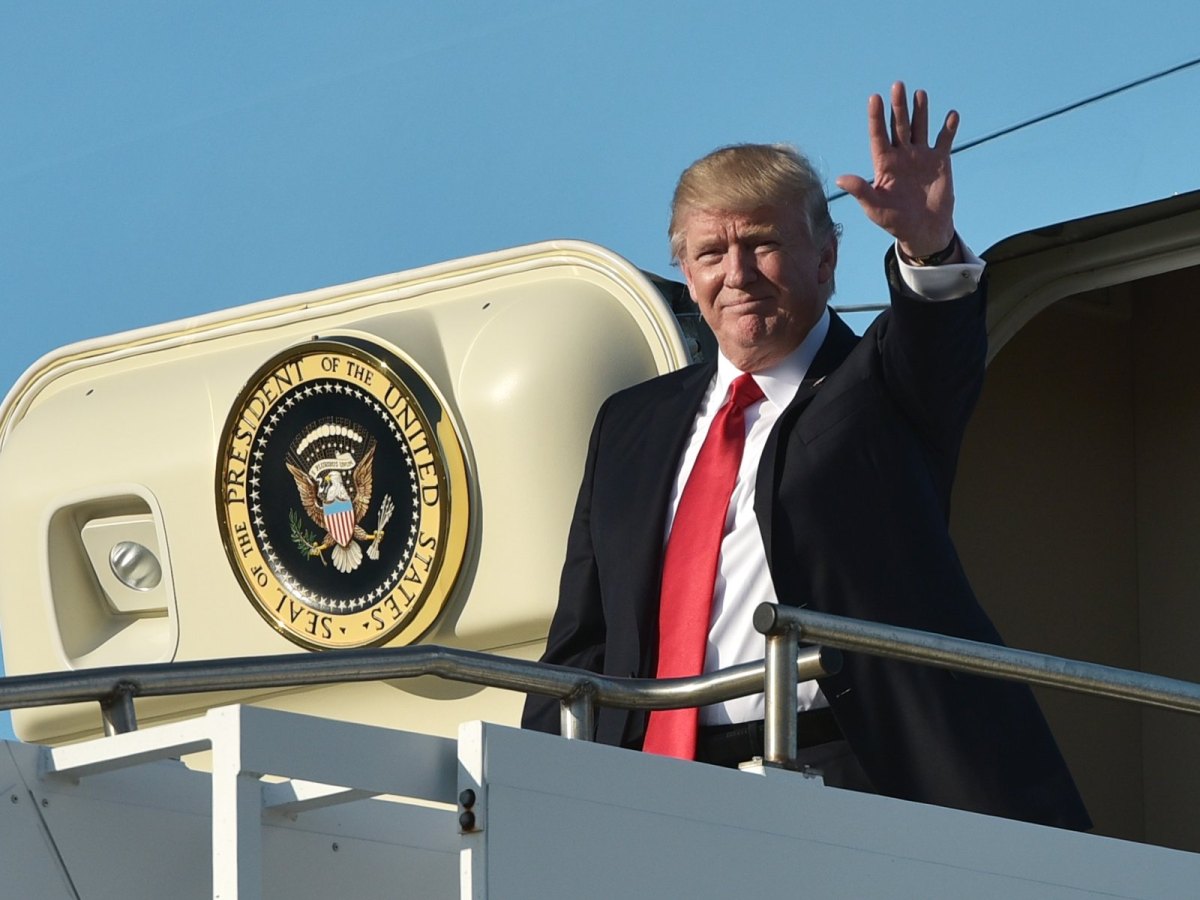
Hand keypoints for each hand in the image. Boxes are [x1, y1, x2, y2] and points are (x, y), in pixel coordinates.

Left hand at [835, 82, 958, 259]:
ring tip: (919, 93)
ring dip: (920, 111)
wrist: (922, 230)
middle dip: (898, 106)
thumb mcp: (875, 208)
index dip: (876, 117)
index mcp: (884, 164)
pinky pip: (944, 140)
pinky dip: (949, 128)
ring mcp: (921, 156)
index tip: (874, 98)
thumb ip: (861, 191)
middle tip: (897, 85)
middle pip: (898, 126)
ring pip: (919, 128)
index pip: (878, 136)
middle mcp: (901, 155)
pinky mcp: (940, 161)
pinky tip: (951, 115)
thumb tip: (840, 179)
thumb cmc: (894, 221)